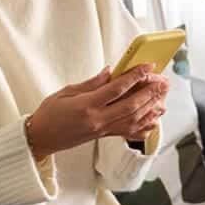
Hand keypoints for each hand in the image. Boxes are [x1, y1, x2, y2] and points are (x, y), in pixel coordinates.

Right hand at [27, 63, 168, 158]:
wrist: (41, 138)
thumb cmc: (50, 113)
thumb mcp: (66, 91)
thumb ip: (91, 83)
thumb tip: (111, 72)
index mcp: (87, 106)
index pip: (117, 89)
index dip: (134, 76)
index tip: (147, 66)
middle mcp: (97, 120)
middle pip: (131, 106)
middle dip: (149, 92)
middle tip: (162, 81)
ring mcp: (102, 130)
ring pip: (133, 120)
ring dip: (150, 108)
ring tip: (163, 97)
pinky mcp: (103, 136)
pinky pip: (128, 133)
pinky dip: (143, 127)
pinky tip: (154, 120)